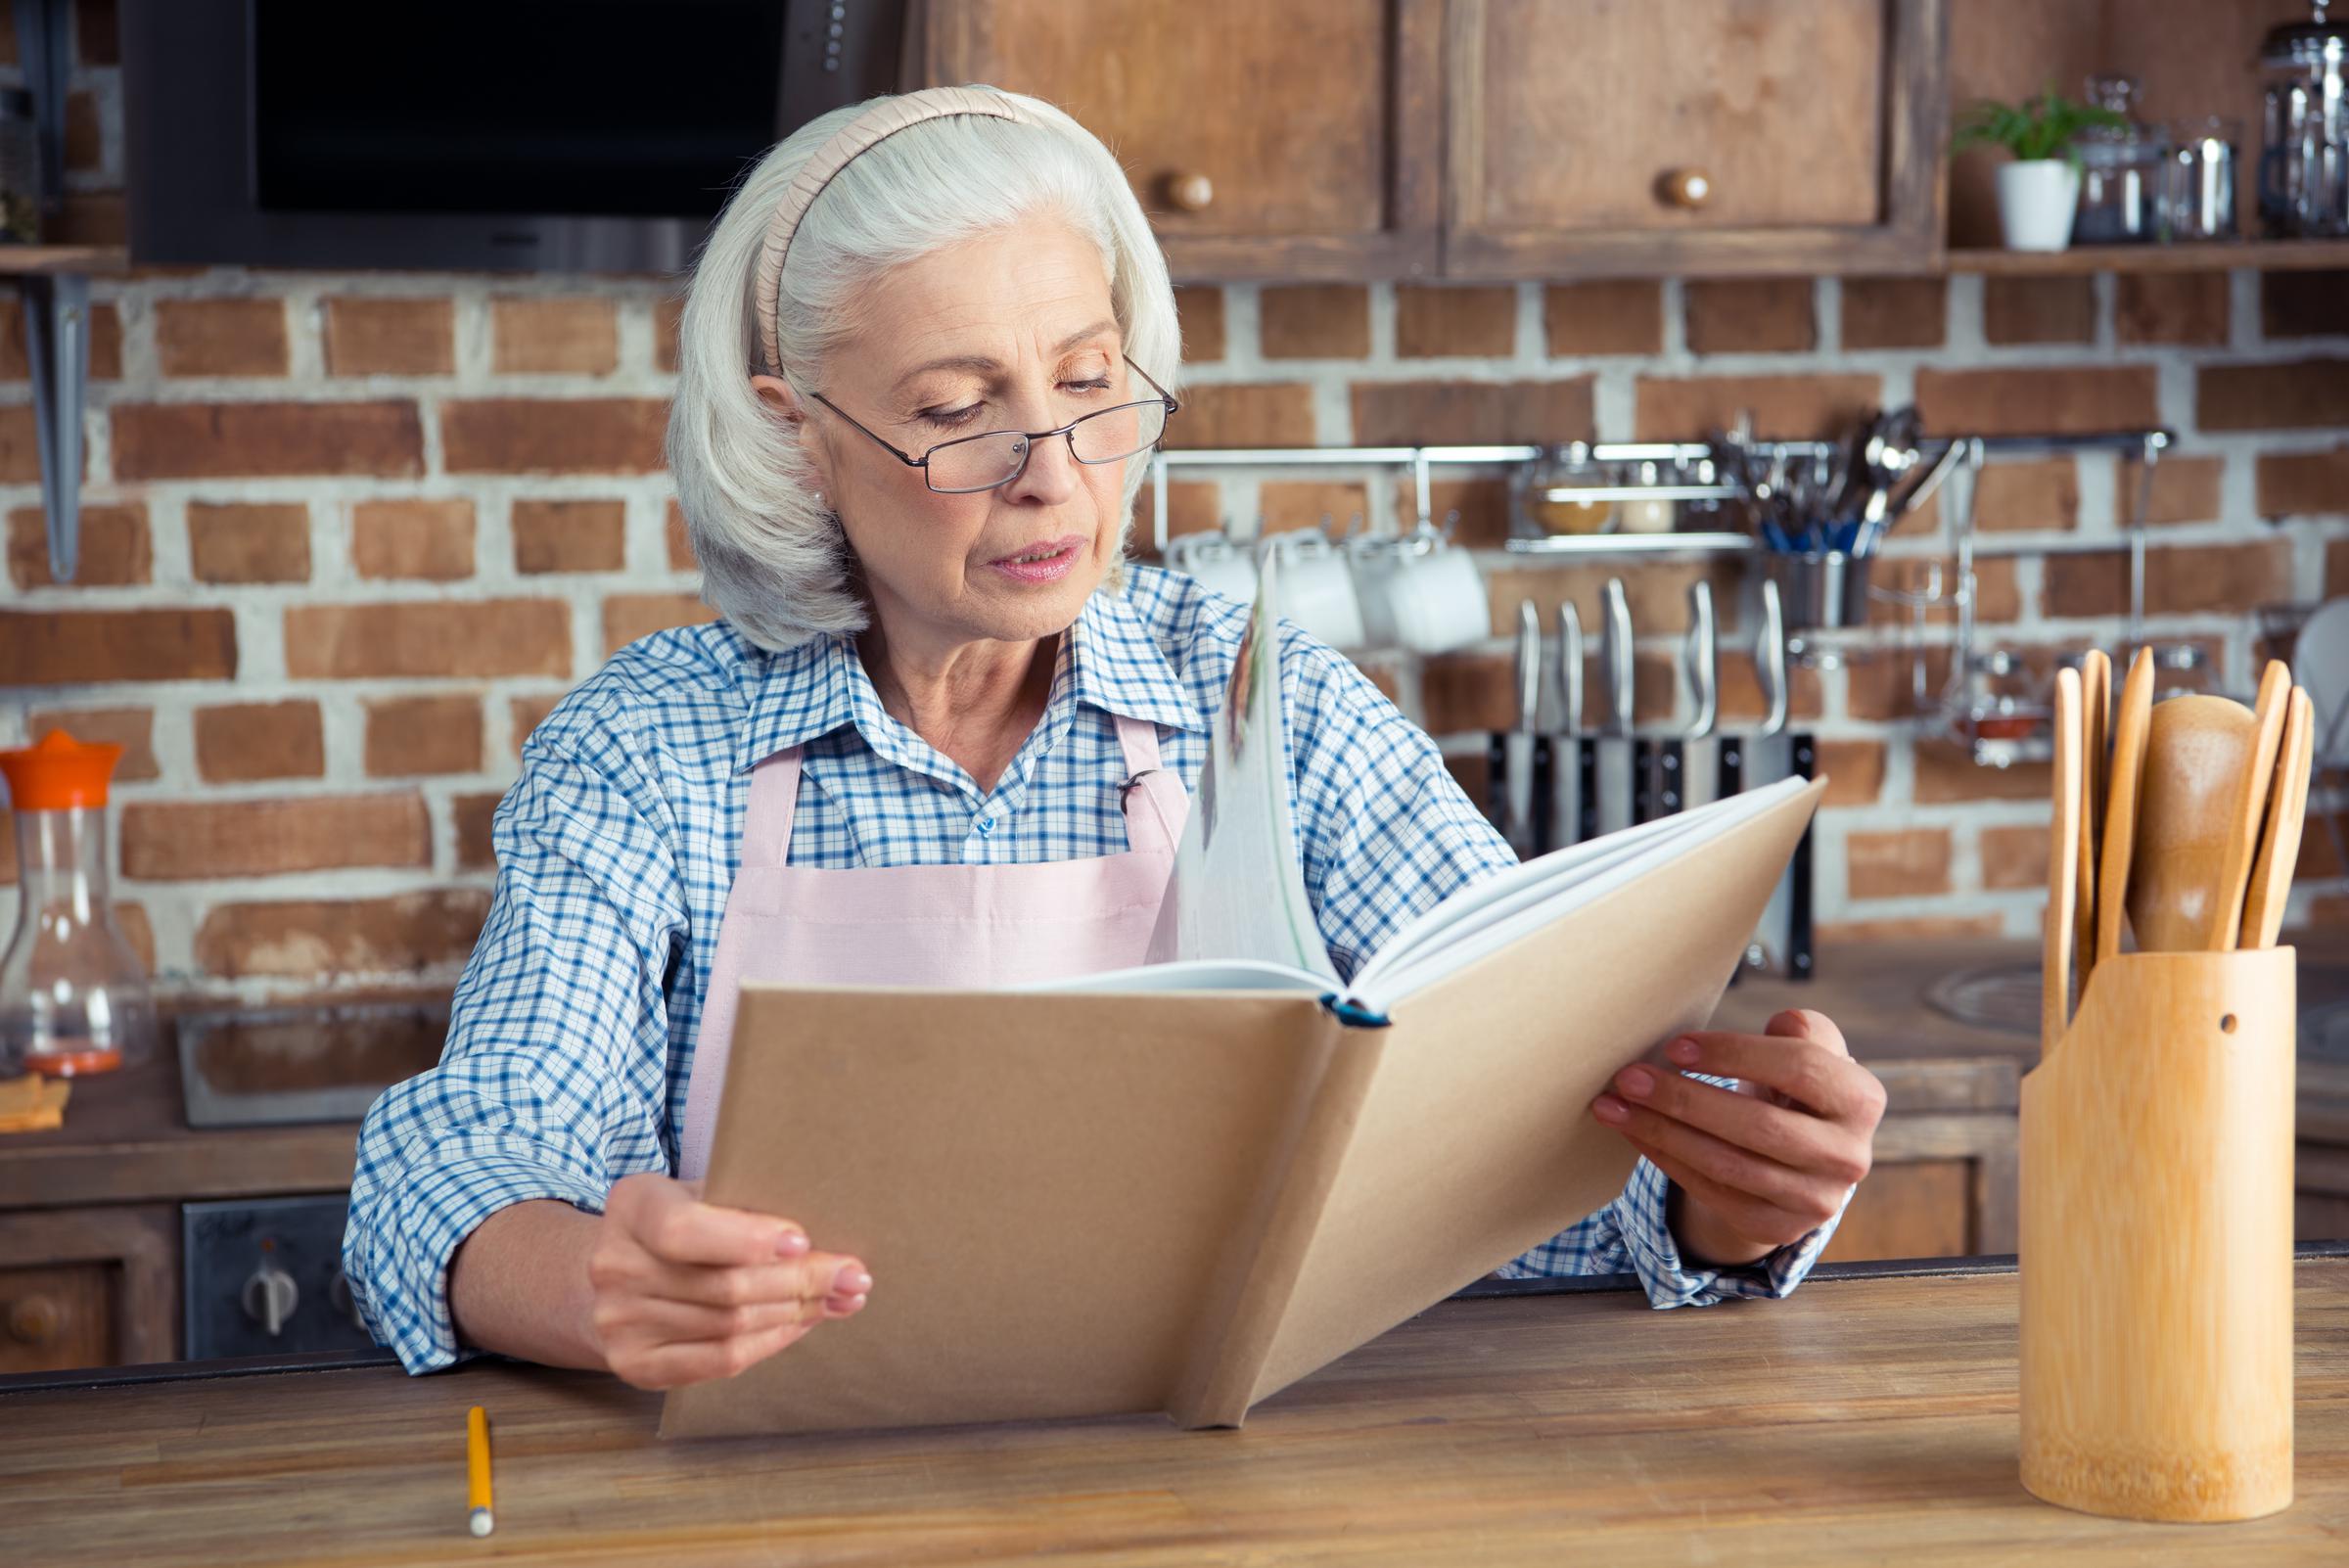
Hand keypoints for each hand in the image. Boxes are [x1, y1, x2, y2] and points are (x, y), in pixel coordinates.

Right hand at [587, 1173, 870, 1388]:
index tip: (803, 1241)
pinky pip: (720, 1360)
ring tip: (839, 1298)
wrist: (623, 1269)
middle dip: (800, 1282)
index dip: (746, 1239)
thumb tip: (829, 1226)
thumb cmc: (683, 1220)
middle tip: (853, 1276)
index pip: (683, 1230)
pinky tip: (802, 1323)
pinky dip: (771, 1341)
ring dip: (796, 1313)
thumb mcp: (702, 1191)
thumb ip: (747, 1203)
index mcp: (633, 1206)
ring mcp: (618, 1321)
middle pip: (723, 1286)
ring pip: (730, 1326)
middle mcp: (614, 1264)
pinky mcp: (635, 1363)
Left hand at [1590, 1008, 1883, 1268]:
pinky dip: (1665, 1159)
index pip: (1797, 1069)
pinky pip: (1712, 1191)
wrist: (1802, 1154)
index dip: (1733, 1055)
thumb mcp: (1810, 1051)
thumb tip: (1783, 1023)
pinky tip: (1634, 1133)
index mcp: (1860, 1099)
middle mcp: (1848, 1157)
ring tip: (1614, 1105)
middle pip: (1757, 1125)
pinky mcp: (1778, 1227)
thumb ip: (1804, 1031)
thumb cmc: (1795, 1086)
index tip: (1674, 1046)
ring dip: (1660, 1132)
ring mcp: (1815, 1200)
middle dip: (1683, 1099)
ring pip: (1726, 1164)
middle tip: (1628, 1078)